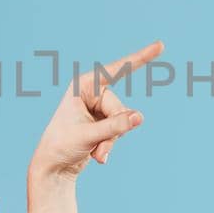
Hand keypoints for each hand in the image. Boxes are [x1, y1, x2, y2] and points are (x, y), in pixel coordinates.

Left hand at [30, 40, 163, 177]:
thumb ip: (115, 126)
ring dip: (110, 141)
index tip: (160, 45)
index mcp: (84, 86)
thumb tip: (140, 117)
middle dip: (114, 130)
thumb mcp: (89, 135)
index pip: (116, 70)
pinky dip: (110, 145)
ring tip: (96, 153)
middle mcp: (92, 94)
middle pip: (121, 108)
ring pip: (122, 122)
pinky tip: (98, 156)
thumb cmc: (62, 145)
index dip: (140, 58)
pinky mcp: (103, 122)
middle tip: (98, 144)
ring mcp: (99, 108)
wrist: (53, 167)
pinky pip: (119, 131)